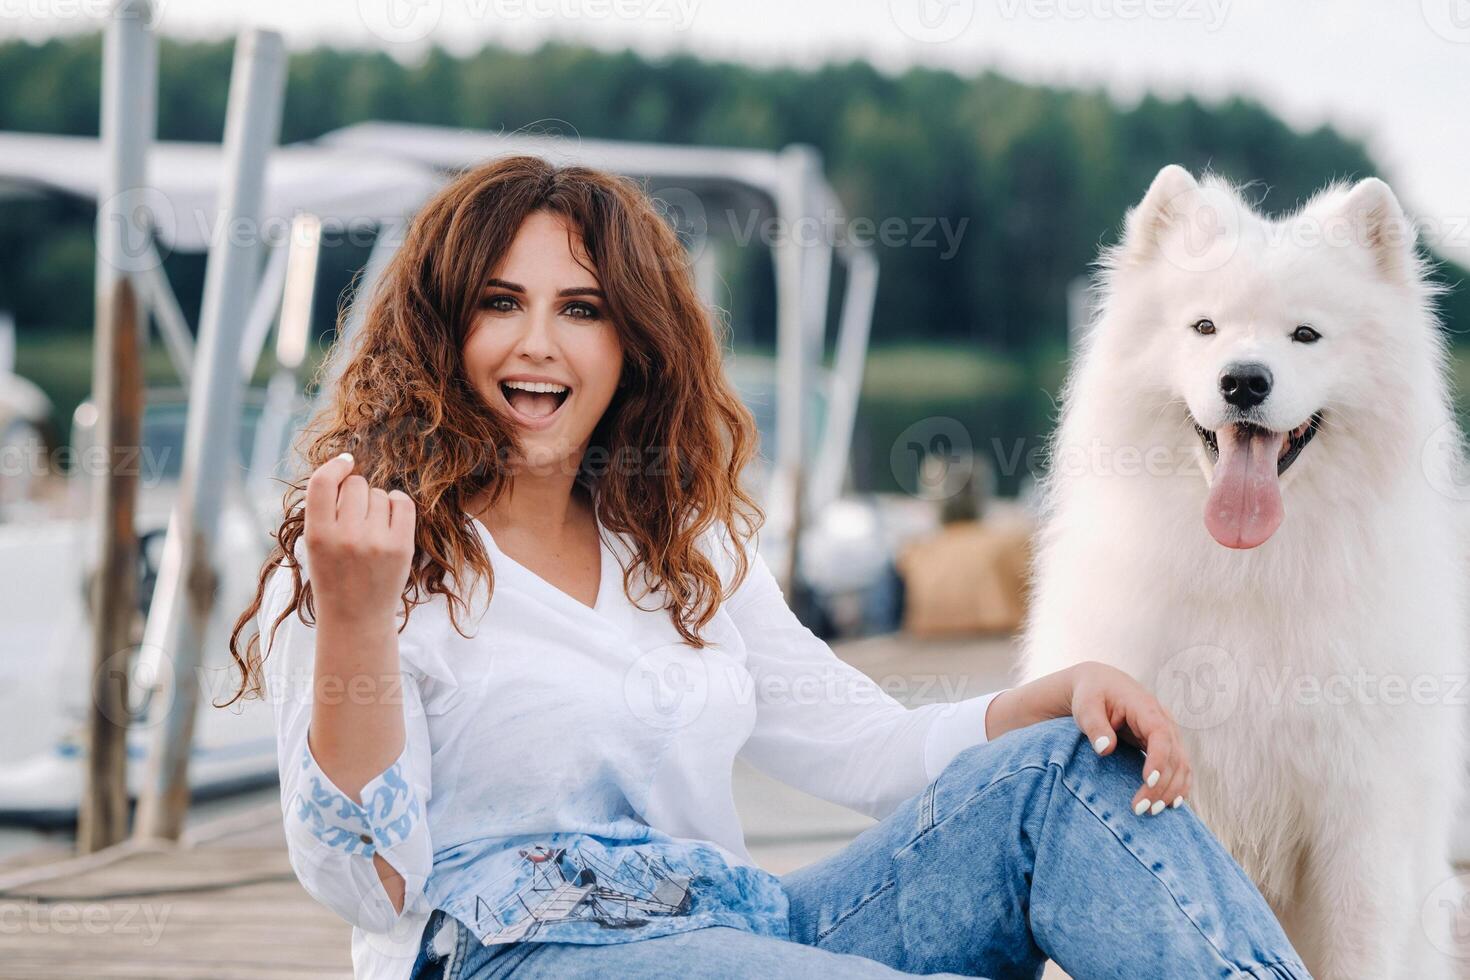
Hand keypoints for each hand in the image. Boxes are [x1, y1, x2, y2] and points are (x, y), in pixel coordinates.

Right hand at [303, 452, 416, 625]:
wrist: (356, 618)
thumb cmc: (333, 576)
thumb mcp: (315, 544)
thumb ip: (324, 509)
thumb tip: (346, 467)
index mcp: (318, 535)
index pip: (322, 483)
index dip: (335, 466)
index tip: (344, 462)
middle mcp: (346, 537)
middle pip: (355, 484)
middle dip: (355, 492)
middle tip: (354, 515)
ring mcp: (376, 542)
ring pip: (379, 493)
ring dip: (375, 503)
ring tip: (369, 528)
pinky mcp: (402, 547)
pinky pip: (402, 502)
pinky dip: (396, 503)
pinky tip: (389, 517)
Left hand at [1067, 662, 1190, 815]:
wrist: (1100, 684)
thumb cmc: (1091, 694)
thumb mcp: (1086, 706)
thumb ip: (1094, 725)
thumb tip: (1105, 749)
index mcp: (1146, 707)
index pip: (1161, 735)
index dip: (1159, 760)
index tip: (1148, 783)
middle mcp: (1164, 721)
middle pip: (1175, 757)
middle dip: (1161, 785)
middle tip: (1139, 809)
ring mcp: (1168, 734)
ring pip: (1182, 766)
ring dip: (1171, 791)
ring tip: (1151, 812)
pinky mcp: (1166, 745)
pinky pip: (1180, 768)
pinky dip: (1178, 787)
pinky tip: (1169, 805)